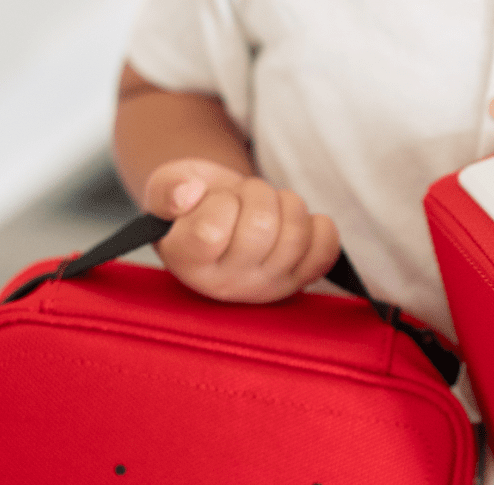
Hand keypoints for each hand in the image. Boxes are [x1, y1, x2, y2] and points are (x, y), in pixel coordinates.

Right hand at [142, 158, 339, 302]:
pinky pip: (327, 250)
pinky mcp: (300, 280)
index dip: (218, 201)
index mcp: (189, 263)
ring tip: (268, 205)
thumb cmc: (192, 203)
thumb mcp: (167, 187)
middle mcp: (228, 285)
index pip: (211, 231)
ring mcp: (268, 287)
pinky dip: (319, 225)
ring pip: (297, 233)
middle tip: (244, 196)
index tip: (210, 199)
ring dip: (286, 203)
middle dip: (256, 193)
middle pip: (261, 227)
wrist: (220, 219)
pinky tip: (295, 220)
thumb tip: (188, 194)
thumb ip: (167, 189)